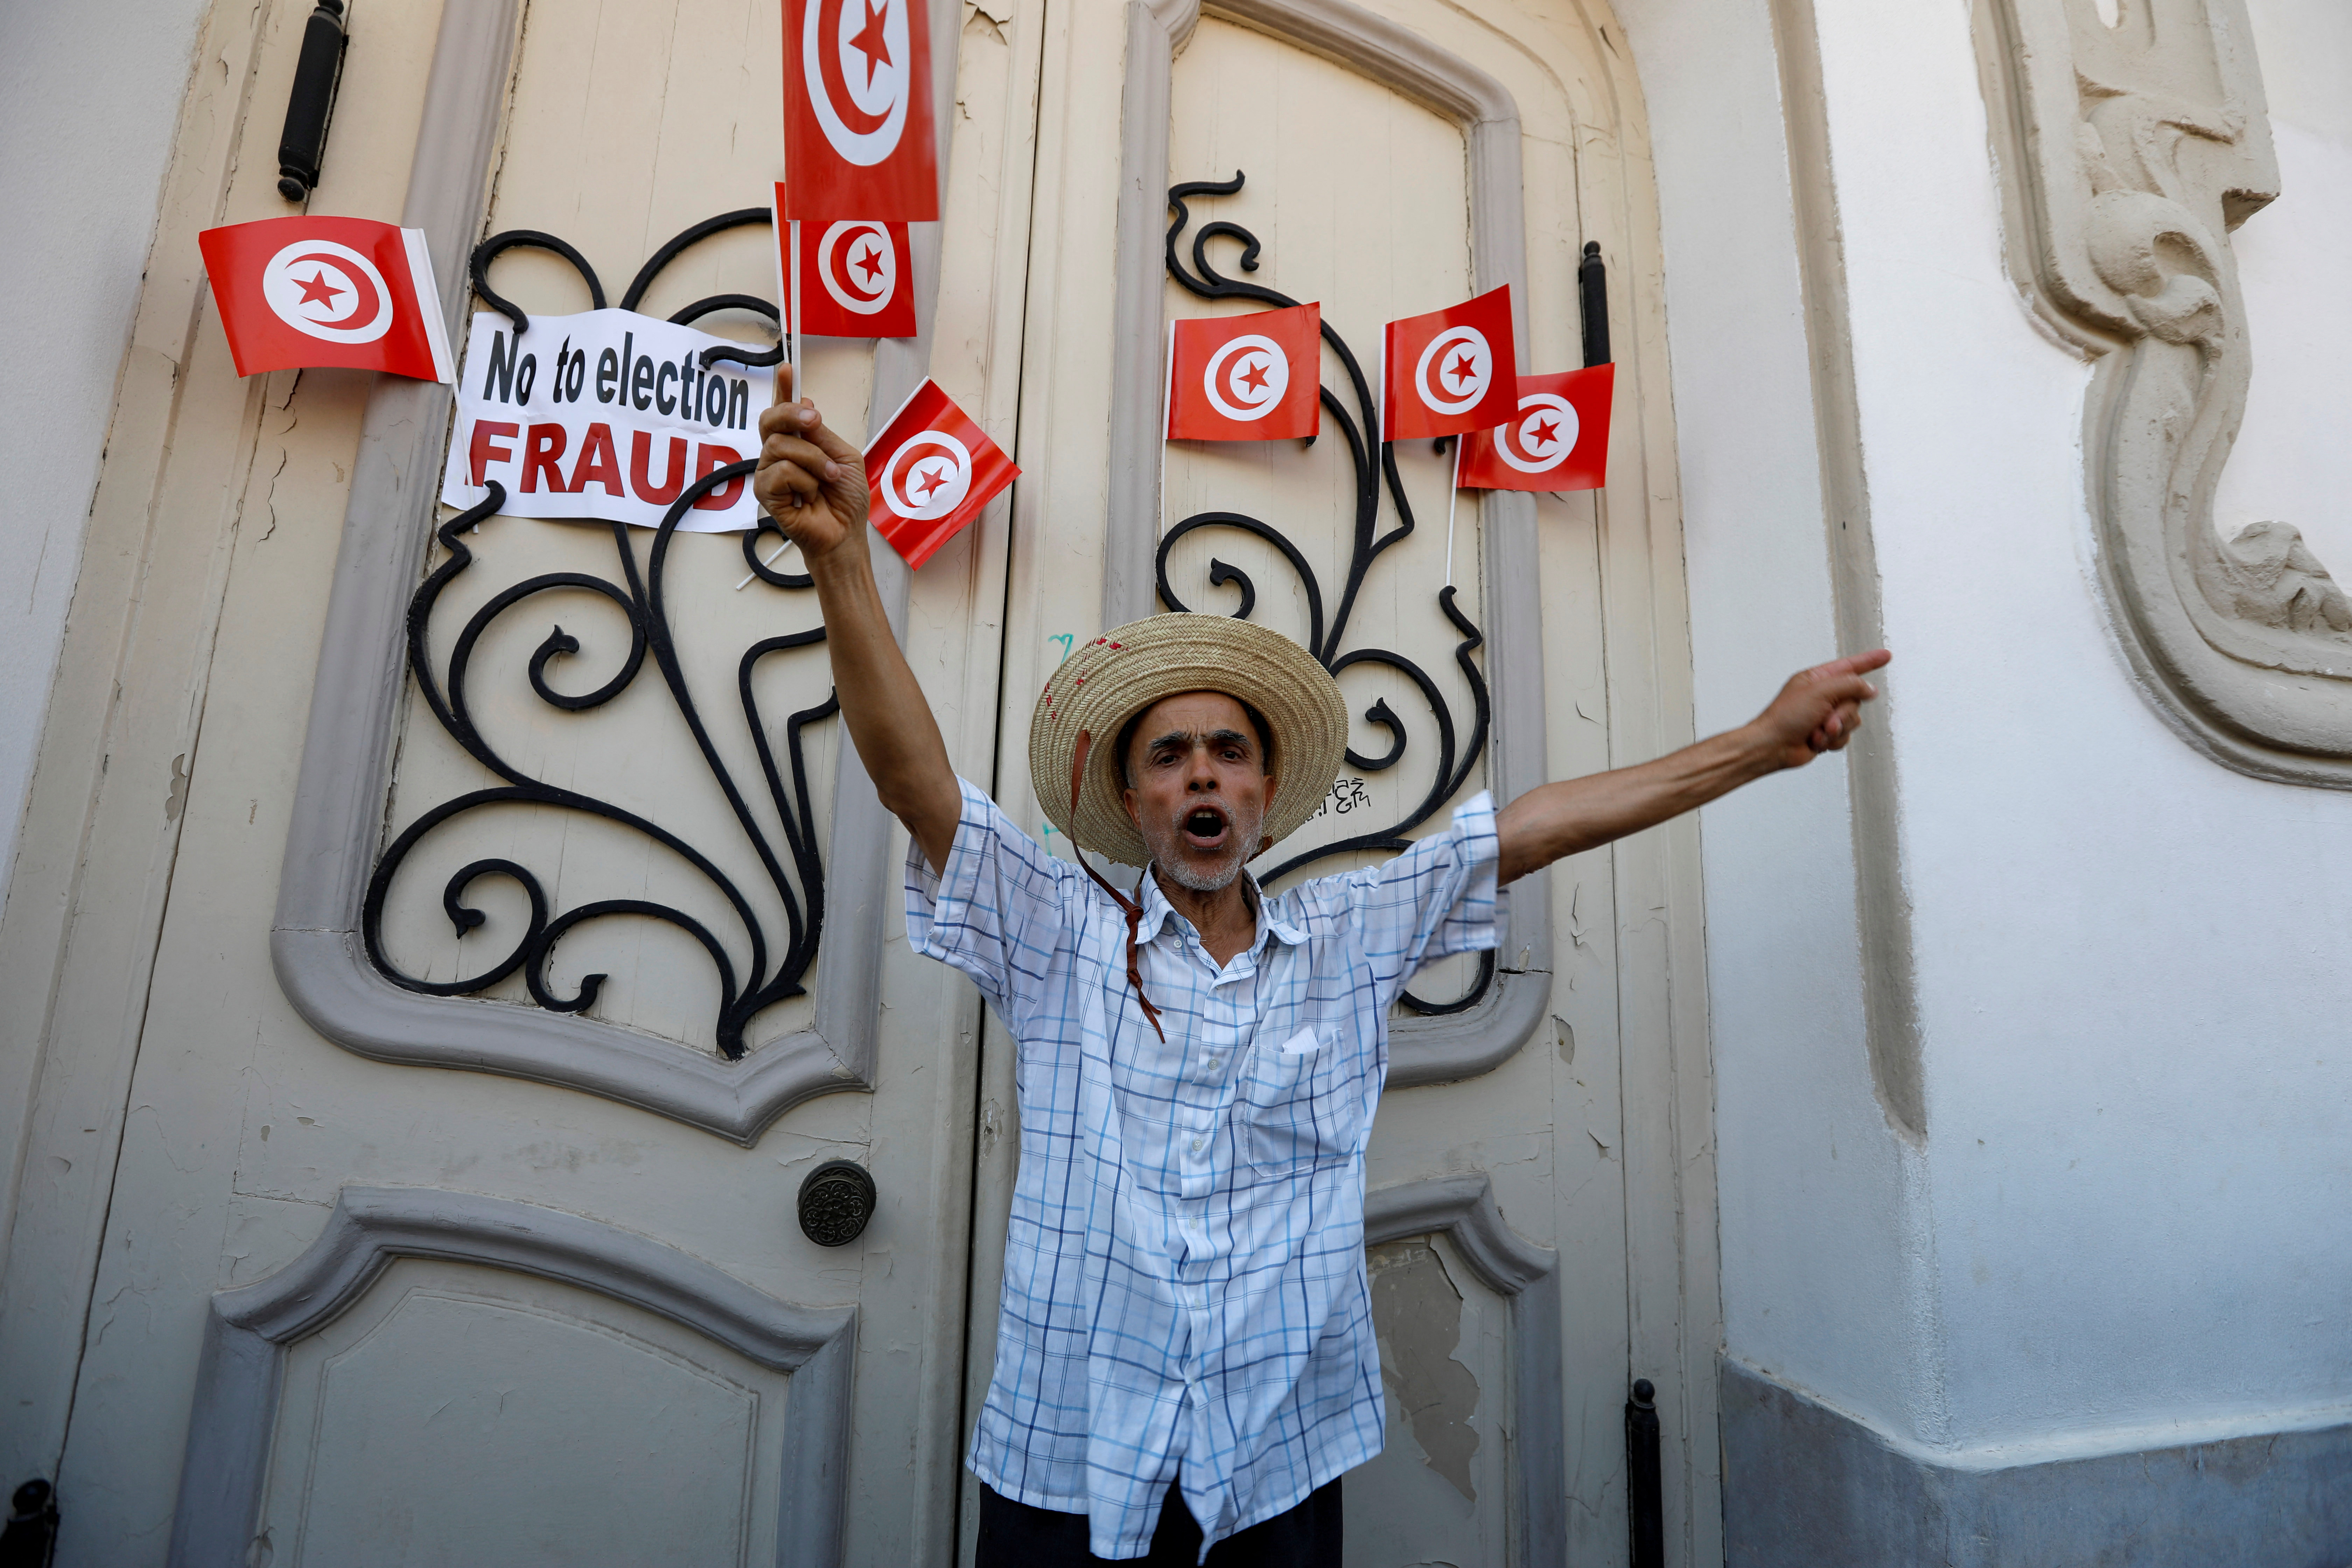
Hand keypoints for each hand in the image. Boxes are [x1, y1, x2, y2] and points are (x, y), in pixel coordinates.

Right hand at [752, 364, 868, 564]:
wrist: (846, 533)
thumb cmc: (846, 500)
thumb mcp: (844, 457)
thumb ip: (822, 433)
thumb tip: (805, 403)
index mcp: (799, 443)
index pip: (784, 412)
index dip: (784, 389)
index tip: (787, 368)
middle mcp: (779, 455)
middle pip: (770, 420)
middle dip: (792, 414)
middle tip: (815, 421)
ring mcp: (770, 474)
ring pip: (779, 446)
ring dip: (812, 460)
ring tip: (827, 478)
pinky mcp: (766, 494)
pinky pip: (779, 472)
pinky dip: (803, 481)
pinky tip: (810, 495)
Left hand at [1749, 649, 1890, 769]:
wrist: (1773, 746)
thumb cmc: (1784, 717)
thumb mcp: (1819, 692)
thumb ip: (1849, 685)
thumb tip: (1869, 688)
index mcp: (1817, 679)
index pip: (1849, 667)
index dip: (1868, 661)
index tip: (1885, 656)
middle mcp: (1823, 696)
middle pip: (1854, 700)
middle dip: (1842, 714)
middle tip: (1826, 720)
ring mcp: (1824, 716)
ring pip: (1852, 720)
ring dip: (1835, 729)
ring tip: (1817, 731)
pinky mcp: (1826, 734)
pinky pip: (1844, 736)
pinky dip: (1832, 741)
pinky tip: (1815, 741)